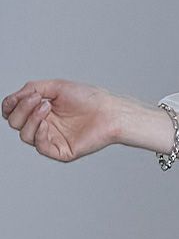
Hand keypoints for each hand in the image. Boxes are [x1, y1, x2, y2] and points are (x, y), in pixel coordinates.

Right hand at [2, 79, 118, 161]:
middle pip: (16, 123)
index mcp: (41, 111)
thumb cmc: (88, 98)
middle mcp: (45, 126)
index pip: (14, 113)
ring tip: (47, 106)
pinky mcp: (61, 151)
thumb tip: (12, 98)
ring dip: (30, 118)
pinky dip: (38, 134)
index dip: (10, 106)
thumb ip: (31, 89)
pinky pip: (40, 147)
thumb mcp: (56, 87)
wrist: (109, 111)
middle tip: (39, 99)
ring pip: (25, 135)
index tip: (17, 97)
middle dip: (22, 109)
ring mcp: (53, 139)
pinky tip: (45, 123)